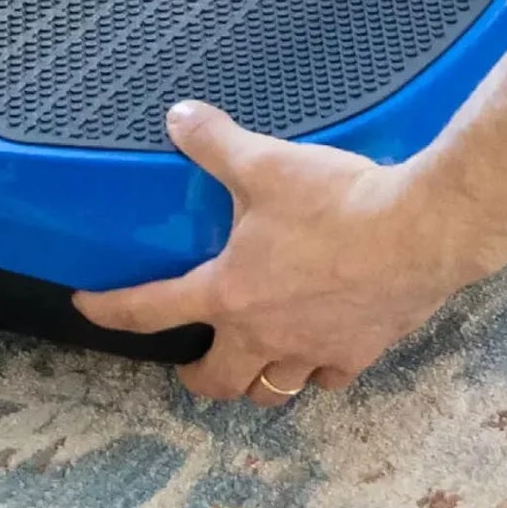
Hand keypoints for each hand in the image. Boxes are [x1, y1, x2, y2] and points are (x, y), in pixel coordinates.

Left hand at [73, 102, 493, 403]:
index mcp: (230, 293)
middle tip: (196, 360)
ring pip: (272, 390)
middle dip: (199, 376)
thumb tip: (177, 117)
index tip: (88, 308)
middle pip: (217, 381)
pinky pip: (329, 377)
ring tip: (257, 360)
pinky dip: (319, 368)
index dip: (111, 311)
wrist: (419, 232)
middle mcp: (264, 336)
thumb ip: (216, 143)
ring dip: (258, 380)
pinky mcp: (359, 353)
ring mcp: (313, 352)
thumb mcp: (266, 163)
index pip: (152, 310)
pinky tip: (323, 347)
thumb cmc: (336, 202)